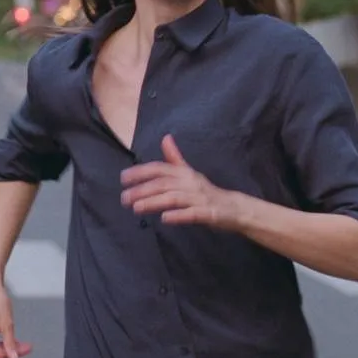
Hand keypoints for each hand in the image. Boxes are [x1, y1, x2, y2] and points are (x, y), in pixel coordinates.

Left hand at [120, 134, 238, 227]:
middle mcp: (190, 183)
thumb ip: (175, 159)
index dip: (141, 172)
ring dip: (154, 202)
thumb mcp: (190, 173)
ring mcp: (200, 198)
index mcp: (184, 173)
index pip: (160, 169)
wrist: (234, 208)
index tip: (123, 178)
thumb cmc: (207, 191)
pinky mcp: (209, 213)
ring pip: (174, 198)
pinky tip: (165, 219)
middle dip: (142, 190)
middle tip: (124, 198)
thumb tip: (165, 138)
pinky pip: (192, 214)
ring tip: (136, 208)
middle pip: (163, 184)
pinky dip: (179, 215)